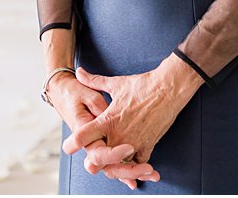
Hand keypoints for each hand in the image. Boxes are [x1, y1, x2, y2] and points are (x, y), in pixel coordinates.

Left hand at [63, 58, 199, 175]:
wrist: (168, 88)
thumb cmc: (142, 85)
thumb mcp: (116, 83)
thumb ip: (94, 81)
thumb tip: (78, 71)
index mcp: (107, 120)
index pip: (82, 136)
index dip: (72, 144)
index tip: (69, 147)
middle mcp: (118, 135)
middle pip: (97, 160)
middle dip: (93, 161)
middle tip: (93, 159)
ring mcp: (133, 143)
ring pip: (117, 166)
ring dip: (114, 166)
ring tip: (114, 162)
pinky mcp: (148, 146)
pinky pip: (137, 164)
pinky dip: (134, 166)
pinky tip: (132, 163)